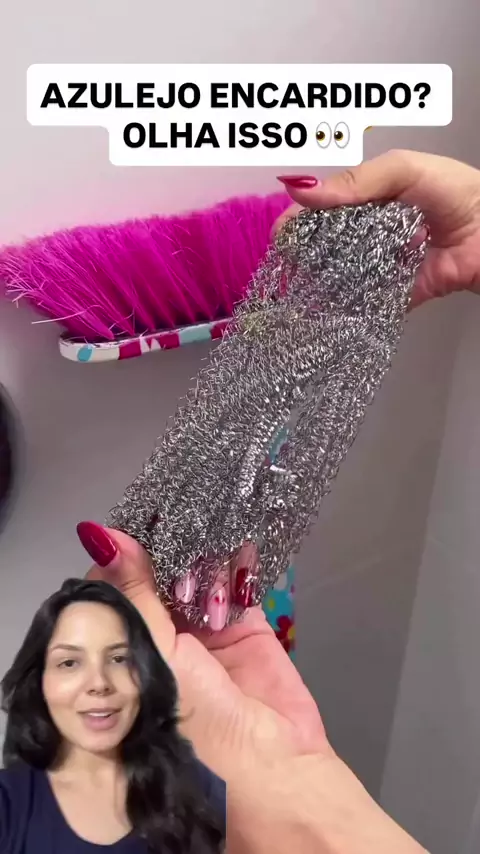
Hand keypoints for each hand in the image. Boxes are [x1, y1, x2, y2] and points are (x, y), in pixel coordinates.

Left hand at [82, 525, 426, 852]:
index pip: (123, 594)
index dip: (124, 560)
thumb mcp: (154, 653)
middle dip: (165, 550)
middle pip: (163, 580)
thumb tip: (102, 538)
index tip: (126, 519)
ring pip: (200, 578)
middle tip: (165, 509)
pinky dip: (238, 562)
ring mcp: (210, 632)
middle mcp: (169, 639)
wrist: (268, 763)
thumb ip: (134, 593)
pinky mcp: (248, 627)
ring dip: (201, 552)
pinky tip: (233, 537)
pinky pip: (240, 585)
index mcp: (135, 649)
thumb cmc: (195, 718)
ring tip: (199, 516)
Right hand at [276, 149, 479, 308]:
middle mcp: (370, 233)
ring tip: (296, 292)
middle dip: (303, 256)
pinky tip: (320, 312)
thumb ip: (354, 181)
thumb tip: (298, 188)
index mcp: (368, 199)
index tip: (279, 237)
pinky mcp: (393, 295)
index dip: (298, 221)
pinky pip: (363, 303)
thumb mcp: (402, 170)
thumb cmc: (453, 191)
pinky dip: (342, 308)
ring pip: (339, 276)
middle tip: (285, 268)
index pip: (322, 210)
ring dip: (317, 283)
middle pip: (325, 246)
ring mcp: (380, 265)